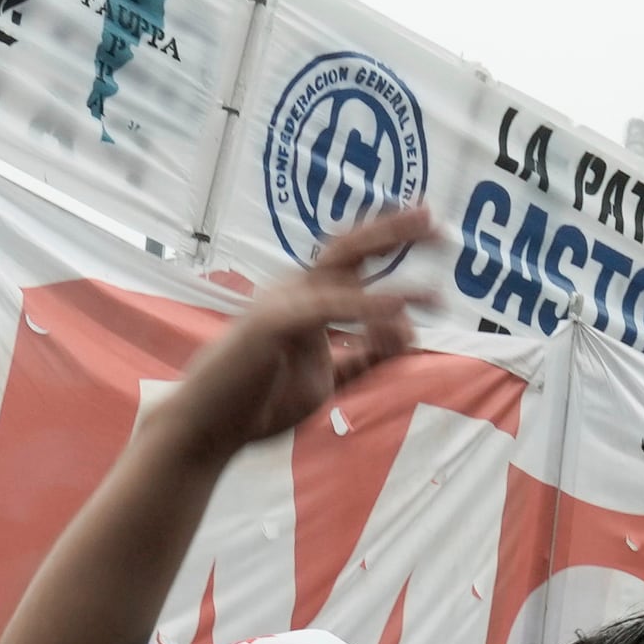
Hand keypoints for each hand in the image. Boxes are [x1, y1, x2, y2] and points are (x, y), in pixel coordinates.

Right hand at [150, 206, 443, 463]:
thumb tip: (405, 339)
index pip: (352, 261)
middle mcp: (294, 291)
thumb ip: (362, 358)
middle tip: (433, 216)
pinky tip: (399, 307)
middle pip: (348, 247)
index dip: (388, 241)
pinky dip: (367, 306)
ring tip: (436, 289)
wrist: (207, 427)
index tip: (429, 231)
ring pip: (343, 268)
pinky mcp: (274, 323)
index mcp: (306, 300)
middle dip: (392, 230)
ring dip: (388, 269)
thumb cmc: (258, 402)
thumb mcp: (325, 379)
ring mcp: (283, 302)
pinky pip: (330, 307)